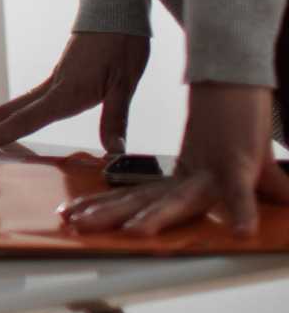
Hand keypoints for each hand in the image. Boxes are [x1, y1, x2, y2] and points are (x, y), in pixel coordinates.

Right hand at [0, 31, 150, 152]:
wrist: (114, 10)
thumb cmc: (121, 43)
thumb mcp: (124, 82)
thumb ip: (115, 118)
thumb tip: (114, 152)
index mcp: (63, 93)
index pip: (23, 120)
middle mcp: (49, 89)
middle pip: (2, 112)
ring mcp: (50, 84)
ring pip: (9, 108)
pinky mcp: (57, 81)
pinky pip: (24, 104)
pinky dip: (4, 117)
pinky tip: (2, 123)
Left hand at [61, 83, 288, 236]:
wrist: (235, 81)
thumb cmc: (227, 123)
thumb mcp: (222, 166)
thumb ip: (225, 193)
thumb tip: (233, 215)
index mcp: (180, 179)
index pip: (135, 196)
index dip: (103, 206)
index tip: (70, 214)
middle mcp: (188, 177)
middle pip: (141, 199)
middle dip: (106, 212)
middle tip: (74, 222)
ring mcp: (211, 172)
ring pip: (176, 198)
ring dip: (154, 216)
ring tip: (134, 231)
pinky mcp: (239, 165)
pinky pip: (240, 191)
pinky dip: (242, 208)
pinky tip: (243, 230)